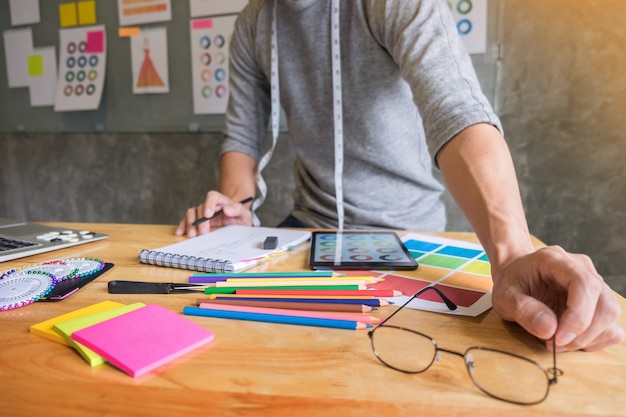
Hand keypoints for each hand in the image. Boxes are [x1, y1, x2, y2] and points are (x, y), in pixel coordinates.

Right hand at [175, 191, 252, 236]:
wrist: (237, 223)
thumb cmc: (241, 218)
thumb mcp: (245, 214)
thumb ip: (238, 210)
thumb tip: (227, 209)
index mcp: (222, 201)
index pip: (212, 197)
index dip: (208, 204)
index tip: (208, 215)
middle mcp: (210, 206)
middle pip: (200, 208)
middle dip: (199, 221)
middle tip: (202, 232)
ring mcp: (202, 213)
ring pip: (191, 213)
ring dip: (190, 224)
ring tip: (192, 235)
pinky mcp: (198, 222)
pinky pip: (187, 221)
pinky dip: (182, 226)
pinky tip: (180, 232)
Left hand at [491, 245, 623, 351]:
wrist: (516, 274)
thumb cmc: (511, 282)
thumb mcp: (504, 296)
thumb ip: (523, 310)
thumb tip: (550, 330)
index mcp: (557, 260)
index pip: (585, 284)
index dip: (578, 316)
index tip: (559, 338)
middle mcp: (582, 269)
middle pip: (605, 304)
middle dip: (582, 333)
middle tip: (553, 343)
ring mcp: (595, 284)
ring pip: (610, 317)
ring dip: (588, 338)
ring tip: (557, 340)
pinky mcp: (599, 302)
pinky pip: (610, 326)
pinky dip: (593, 340)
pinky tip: (569, 338)